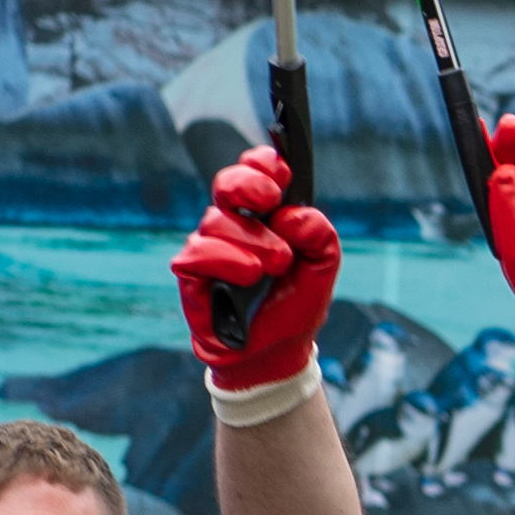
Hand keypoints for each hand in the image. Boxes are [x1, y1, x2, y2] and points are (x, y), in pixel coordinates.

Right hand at [173, 149, 343, 390]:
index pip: (256, 171)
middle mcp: (233, 225)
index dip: (264, 164)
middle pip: (227, 183)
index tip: (282, 173)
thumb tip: (297, 216)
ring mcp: (209, 247)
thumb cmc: (294, 302)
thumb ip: (320, 237)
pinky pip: (198, 253)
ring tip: (275, 264)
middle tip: (270, 199)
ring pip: (216, 220)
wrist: (278, 350)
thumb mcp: (322, 267)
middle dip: (247, 182)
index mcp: (264, 214)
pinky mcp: (192, 275)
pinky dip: (226, 259)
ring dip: (251, 239)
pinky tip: (249, 273)